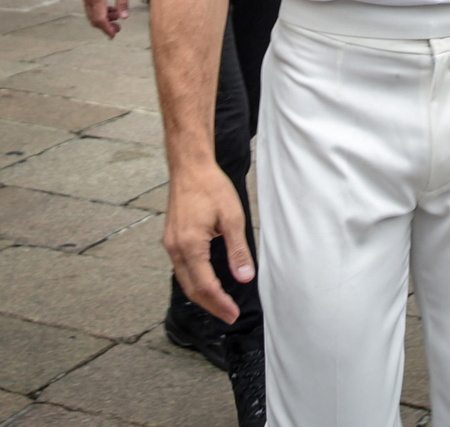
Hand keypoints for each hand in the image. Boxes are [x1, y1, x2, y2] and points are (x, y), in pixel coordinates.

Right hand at [80, 0, 128, 37]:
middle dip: (105, 26)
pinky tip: (110, 9)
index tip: (114, 35)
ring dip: (103, 19)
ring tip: (116, 17)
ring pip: (91, 15)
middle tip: (117, 29)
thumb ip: (122, 1)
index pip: (100, 19)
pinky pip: (90, 8)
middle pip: (94, 19)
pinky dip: (99, 12)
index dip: (107, 29)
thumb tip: (123, 17)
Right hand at [163, 164, 255, 324]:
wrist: (190, 167)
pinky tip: (206, 281)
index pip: (205, 285)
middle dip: (210, 305)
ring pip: (184, 279)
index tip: (232, 314)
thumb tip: (245, 277)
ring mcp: (170, 243)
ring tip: (219, 304)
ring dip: (201, 294)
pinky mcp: (171, 238)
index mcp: (190, 246)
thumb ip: (238, 250)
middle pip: (191, 288)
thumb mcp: (232, 217)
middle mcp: (175, 248)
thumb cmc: (211, 187)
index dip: (219, 303)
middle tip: (227, 316)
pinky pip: (181, 267)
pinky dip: (194, 280)